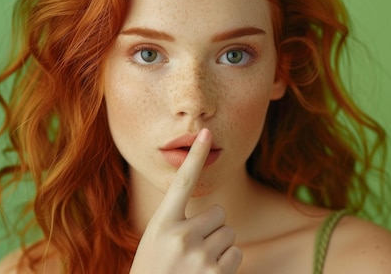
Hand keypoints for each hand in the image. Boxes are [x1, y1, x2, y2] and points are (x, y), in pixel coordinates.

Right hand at [130, 128, 241, 273]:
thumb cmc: (154, 273)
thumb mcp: (155, 245)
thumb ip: (177, 226)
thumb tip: (215, 217)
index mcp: (161, 224)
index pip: (181, 182)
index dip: (194, 156)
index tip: (205, 132)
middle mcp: (180, 235)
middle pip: (218, 213)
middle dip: (212, 229)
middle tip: (193, 250)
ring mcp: (199, 255)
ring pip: (229, 233)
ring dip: (220, 247)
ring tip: (198, 266)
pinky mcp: (216, 272)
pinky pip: (236, 253)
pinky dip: (227, 263)